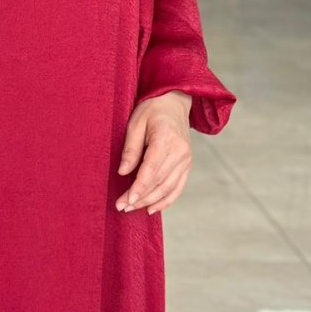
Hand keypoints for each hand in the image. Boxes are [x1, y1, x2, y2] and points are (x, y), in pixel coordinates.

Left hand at [116, 91, 191, 214]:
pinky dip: (166, 200)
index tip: (126, 201)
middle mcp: (180, 152)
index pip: (151, 170)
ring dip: (150, 202)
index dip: (139, 188)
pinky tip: (152, 208)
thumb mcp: (135, 123)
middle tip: (122, 207)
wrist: (174, 102)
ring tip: (132, 209)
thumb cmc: (151, 109)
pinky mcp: (188, 164)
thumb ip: (131, 149)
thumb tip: (123, 172)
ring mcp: (186, 159)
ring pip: (169, 188)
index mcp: (166, 139)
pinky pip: (178, 187)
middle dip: (140, 198)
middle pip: (159, 182)